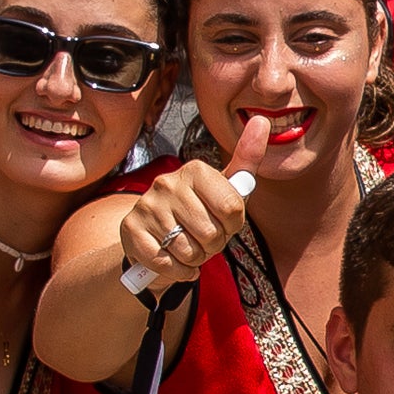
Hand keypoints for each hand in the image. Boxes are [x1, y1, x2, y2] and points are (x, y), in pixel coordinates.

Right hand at [117, 134, 262, 293]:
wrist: (154, 239)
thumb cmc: (198, 212)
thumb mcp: (224, 189)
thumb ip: (246, 161)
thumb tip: (262, 121)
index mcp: (195, 170)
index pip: (233, 208)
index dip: (233, 225)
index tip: (224, 222)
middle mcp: (167, 183)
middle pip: (212, 233)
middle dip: (214, 245)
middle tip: (203, 238)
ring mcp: (147, 206)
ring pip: (190, 251)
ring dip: (196, 259)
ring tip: (188, 247)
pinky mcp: (131, 231)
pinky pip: (168, 264)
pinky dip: (179, 272)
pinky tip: (176, 262)